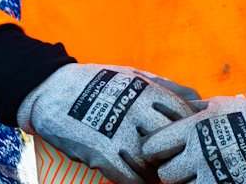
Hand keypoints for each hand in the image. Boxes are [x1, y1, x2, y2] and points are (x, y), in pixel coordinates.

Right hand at [17, 63, 198, 183]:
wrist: (49, 88)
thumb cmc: (94, 81)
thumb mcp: (131, 74)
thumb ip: (164, 85)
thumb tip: (196, 97)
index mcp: (146, 90)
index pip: (184, 116)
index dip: (187, 131)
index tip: (184, 139)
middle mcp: (135, 110)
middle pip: (170, 141)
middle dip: (172, 153)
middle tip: (172, 161)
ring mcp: (118, 131)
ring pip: (151, 163)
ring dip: (154, 171)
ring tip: (154, 173)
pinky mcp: (100, 151)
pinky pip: (128, 177)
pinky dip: (135, 182)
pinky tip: (135, 180)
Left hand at [142, 94, 245, 183]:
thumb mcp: (219, 103)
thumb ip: (194, 109)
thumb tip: (177, 108)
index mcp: (193, 129)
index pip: (152, 146)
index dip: (154, 151)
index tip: (162, 152)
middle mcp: (199, 154)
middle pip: (166, 174)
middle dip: (172, 172)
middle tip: (182, 168)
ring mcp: (214, 176)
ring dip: (190, 183)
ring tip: (202, 175)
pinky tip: (214, 181)